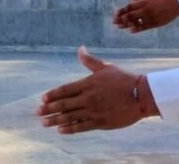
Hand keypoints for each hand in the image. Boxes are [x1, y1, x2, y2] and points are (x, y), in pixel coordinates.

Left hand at [37, 47, 157, 133]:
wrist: (140, 95)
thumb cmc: (123, 79)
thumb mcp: (105, 67)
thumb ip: (89, 60)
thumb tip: (80, 48)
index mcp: (87, 83)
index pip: (65, 90)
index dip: (53, 94)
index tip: (42, 99)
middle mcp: (88, 98)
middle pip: (64, 104)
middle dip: (49, 109)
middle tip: (37, 113)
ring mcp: (94, 111)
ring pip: (70, 117)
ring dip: (56, 120)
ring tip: (45, 123)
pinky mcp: (101, 122)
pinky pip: (82, 126)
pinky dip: (70, 129)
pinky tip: (61, 130)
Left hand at [114, 0, 178, 32]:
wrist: (175, 3)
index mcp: (143, 2)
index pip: (129, 7)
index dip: (121, 11)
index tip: (115, 14)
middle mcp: (145, 10)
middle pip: (130, 16)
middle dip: (121, 19)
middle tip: (114, 22)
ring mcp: (149, 17)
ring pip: (136, 22)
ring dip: (126, 25)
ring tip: (119, 27)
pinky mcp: (155, 23)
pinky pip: (144, 27)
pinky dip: (136, 29)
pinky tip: (130, 30)